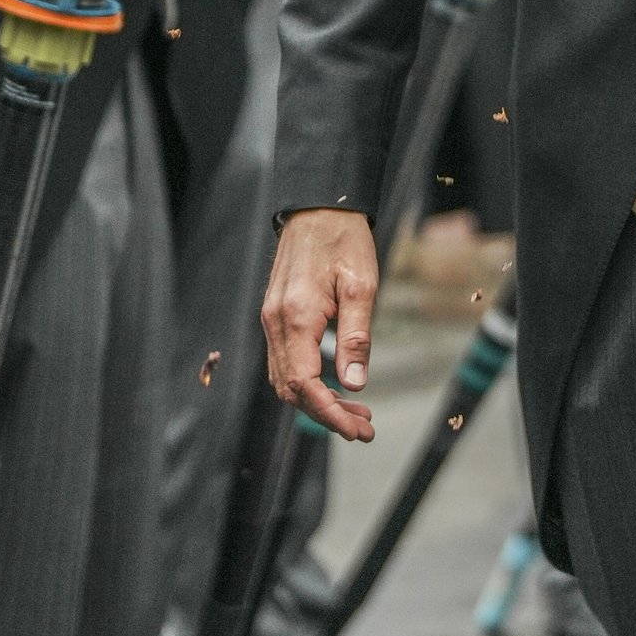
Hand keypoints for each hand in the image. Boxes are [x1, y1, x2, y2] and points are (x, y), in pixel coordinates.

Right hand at [262, 208, 377, 443]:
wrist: (318, 205)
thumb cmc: (343, 239)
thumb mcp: (361, 285)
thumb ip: (356, 337)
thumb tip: (356, 385)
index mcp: (296, 317)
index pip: (305, 385)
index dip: (330, 414)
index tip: (357, 430)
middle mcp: (275, 323)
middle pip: (291, 389)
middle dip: (326, 414)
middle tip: (364, 427)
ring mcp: (271, 319)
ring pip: (285, 378)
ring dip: (317, 400)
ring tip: (356, 410)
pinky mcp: (275, 314)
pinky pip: (284, 360)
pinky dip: (307, 381)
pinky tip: (335, 384)